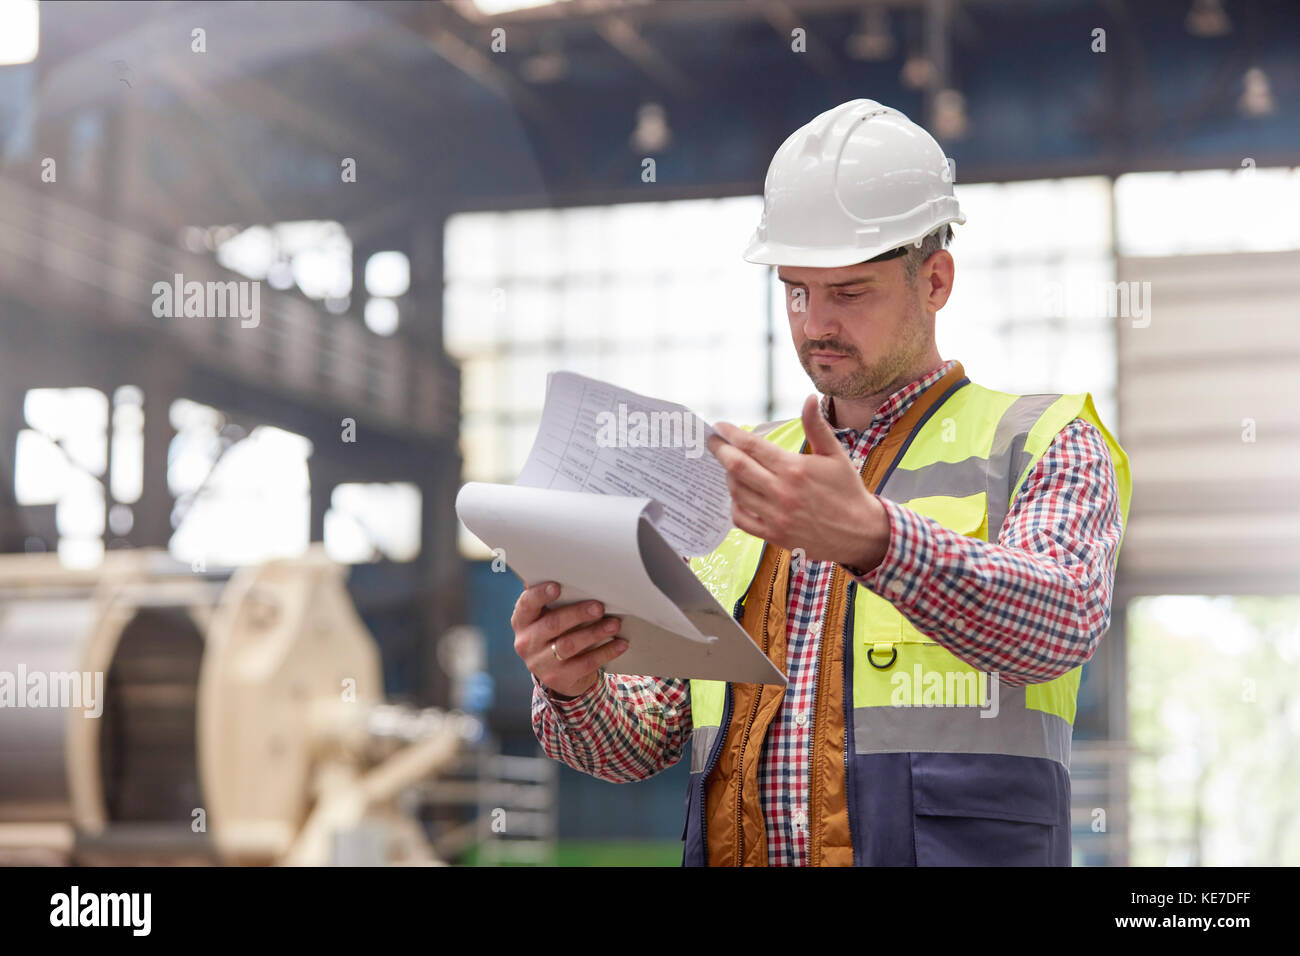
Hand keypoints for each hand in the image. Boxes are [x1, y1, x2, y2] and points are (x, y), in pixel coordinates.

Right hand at [511, 582, 628, 697]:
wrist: (558, 673)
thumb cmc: (556, 633)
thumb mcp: (549, 617)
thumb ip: (556, 600)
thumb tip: (575, 575)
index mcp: (522, 621)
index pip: (526, 605)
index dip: (540, 595)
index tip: (557, 587)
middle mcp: (526, 643)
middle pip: (552, 624)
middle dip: (577, 613)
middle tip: (599, 607)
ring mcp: (540, 663)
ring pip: (569, 645)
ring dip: (594, 633)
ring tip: (614, 624)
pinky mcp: (558, 679)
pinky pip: (585, 664)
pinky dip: (605, 652)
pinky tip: (620, 644)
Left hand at [708, 395, 889, 569]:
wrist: (860, 532)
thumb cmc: (848, 490)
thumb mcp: (835, 454)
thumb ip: (817, 426)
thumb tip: (809, 398)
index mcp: (795, 468)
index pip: (753, 446)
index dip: (731, 434)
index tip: (719, 427)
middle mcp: (782, 492)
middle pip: (736, 467)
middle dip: (719, 451)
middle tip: (712, 442)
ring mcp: (776, 515)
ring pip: (736, 492)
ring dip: (728, 476)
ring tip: (729, 466)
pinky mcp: (774, 535)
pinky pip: (741, 519)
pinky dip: (734, 505)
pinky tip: (738, 495)